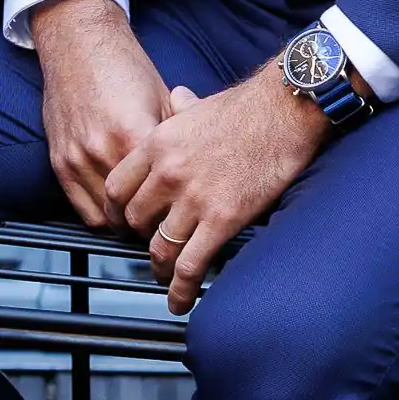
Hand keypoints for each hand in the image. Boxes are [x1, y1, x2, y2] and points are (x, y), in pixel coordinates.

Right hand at [30, 0, 170, 232]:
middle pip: (133, 212)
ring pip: (107, 217)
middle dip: (152, 220)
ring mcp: (77, 158)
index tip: (185, 211)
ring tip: (143, 214)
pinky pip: (82, 208)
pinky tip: (118, 205)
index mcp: (133, 134)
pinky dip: (102, 213)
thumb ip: (179, 135)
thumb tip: (203, 164)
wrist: (78, 43)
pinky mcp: (59, 162)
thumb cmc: (124, 66)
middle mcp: (102, 151)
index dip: (175, 209)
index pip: (160, 195)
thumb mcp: (163, 96)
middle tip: (167, 219)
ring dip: (126, 220)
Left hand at [105, 70, 322, 310]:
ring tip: (166, 278)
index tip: (124, 223)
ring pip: (160, 249)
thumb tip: (176, 99)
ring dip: (161, 269)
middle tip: (151, 247)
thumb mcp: (197, 103)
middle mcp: (167, 173)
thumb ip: (179, 109)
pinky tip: (181, 300)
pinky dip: (182, 290)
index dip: (117, 213)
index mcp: (157, 144)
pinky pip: (191, 265)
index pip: (116, 188)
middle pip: (136, 221)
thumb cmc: (246, 107)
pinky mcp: (222, 219)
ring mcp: (193, 198)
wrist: (282, 111)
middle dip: (141, 239)